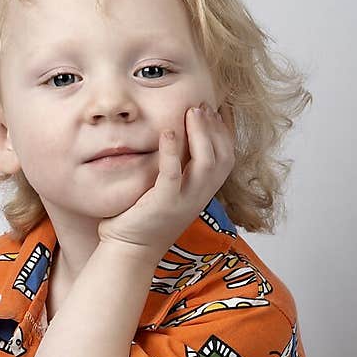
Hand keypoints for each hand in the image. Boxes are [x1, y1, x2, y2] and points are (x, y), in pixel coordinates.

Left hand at [96, 102, 233, 256]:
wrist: (130, 251)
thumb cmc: (144, 216)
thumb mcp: (170, 188)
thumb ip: (178, 165)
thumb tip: (175, 131)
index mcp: (204, 191)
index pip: (227, 156)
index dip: (227, 130)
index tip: (218, 106)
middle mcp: (200, 196)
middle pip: (223, 156)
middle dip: (216, 127)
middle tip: (202, 105)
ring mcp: (184, 201)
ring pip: (206, 163)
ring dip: (202, 134)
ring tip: (192, 112)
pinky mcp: (163, 204)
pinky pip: (173, 174)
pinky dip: (173, 152)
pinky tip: (169, 131)